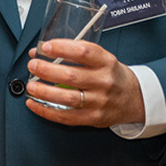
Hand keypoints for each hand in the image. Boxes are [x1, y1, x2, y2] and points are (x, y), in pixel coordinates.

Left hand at [24, 38, 143, 127]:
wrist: (134, 99)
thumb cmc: (112, 76)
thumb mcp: (102, 59)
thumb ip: (74, 53)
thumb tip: (41, 51)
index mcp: (106, 62)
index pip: (84, 52)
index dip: (62, 48)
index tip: (45, 47)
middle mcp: (104, 82)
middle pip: (71, 76)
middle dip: (46, 70)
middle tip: (33, 65)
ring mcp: (99, 102)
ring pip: (67, 98)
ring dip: (44, 92)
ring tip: (31, 86)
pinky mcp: (93, 118)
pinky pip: (66, 117)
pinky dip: (45, 111)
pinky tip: (33, 103)